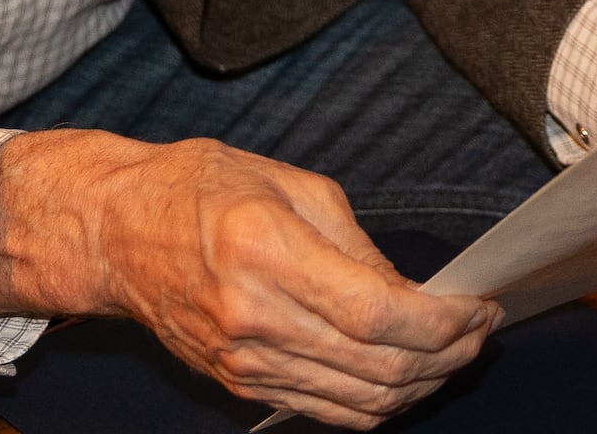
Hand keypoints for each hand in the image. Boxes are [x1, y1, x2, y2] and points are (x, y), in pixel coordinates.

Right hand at [0, 127, 496, 428]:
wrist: (116, 234)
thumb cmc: (200, 190)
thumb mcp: (290, 185)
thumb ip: (357, 246)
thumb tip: (413, 295)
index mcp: (267, 253)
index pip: (379, 314)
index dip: (445, 322)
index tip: (481, 307)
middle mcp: (254, 319)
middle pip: (379, 366)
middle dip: (448, 356)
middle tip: (480, 330)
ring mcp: (245, 362)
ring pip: (360, 401)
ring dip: (422, 384)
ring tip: (454, 353)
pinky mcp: (241, 383)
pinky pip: (327, 411)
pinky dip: (378, 401)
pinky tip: (405, 372)